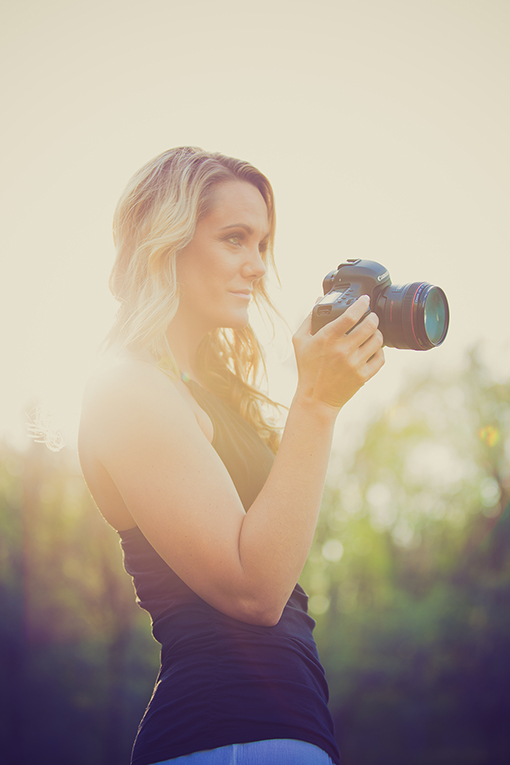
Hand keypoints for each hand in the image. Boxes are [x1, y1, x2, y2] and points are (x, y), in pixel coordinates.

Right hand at [292, 295, 384, 410]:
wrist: (316, 398)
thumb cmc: (307, 368)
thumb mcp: (300, 341)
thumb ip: (309, 318)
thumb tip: (319, 299)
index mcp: (327, 338)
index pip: (350, 315)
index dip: (361, 304)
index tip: (365, 300)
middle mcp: (342, 350)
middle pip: (369, 325)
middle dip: (373, 317)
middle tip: (371, 316)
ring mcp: (354, 364)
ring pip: (378, 340)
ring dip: (377, 333)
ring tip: (373, 332)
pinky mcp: (363, 376)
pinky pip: (380, 358)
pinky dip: (379, 351)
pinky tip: (373, 349)